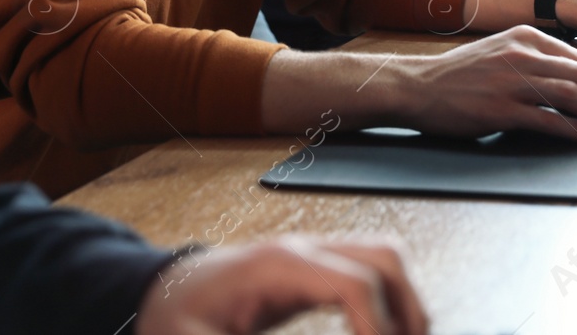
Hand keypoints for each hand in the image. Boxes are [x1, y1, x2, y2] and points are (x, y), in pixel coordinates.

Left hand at [137, 237, 429, 334]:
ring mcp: (313, 253)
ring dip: (405, 302)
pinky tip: (379, 333)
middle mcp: (304, 250)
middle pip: (385, 257)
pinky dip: (388, 300)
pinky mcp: (315, 269)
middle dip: (409, 310)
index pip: (356, 282)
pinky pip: (370, 271)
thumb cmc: (176, 314)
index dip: (380, 328)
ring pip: (386, 258)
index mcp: (280, 265)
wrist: (167, 288)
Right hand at [398, 25, 576, 142]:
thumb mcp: (497, 53)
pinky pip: (550, 120)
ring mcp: (511, 82)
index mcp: (523, 38)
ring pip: (573, 97)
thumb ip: (532, 61)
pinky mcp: (501, 109)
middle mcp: (521, 55)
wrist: (415, 86)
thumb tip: (571, 82)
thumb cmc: (456, 75)